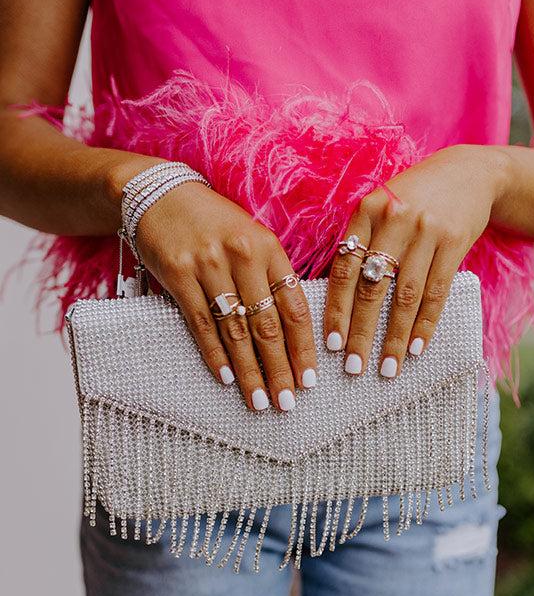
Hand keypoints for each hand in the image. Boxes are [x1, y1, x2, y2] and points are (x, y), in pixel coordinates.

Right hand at [133, 179, 317, 411]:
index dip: (303, 347)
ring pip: (236, 330)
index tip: (309, 379)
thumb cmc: (213, 222)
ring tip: (260, 400)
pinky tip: (227, 378)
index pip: (294, 307)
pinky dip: (215, 353)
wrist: (161, 194)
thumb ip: (271, 276)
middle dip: (279, 368)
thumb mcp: (251, 238)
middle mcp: (243, 256)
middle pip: (267, 324)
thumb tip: (292, 329)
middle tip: (288, 402)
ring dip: (250, 370)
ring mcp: (209, 266)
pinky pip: (201, 323)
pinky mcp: (178, 274)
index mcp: (269, 248)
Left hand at [323, 144, 506, 375]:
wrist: (469, 173)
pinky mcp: (455, 241)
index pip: (344, 268)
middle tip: (354, 368)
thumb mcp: (381, 207)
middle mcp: (394, 219)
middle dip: (362, 332)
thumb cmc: (414, 199)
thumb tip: (336, 300)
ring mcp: (427, 230)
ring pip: (405, 296)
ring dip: (395, 337)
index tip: (331, 344)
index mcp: (366, 211)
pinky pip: (437, 292)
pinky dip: (426, 324)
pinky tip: (417, 349)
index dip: (336, 309)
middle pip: (372, 287)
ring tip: (387, 368)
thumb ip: (360, 243)